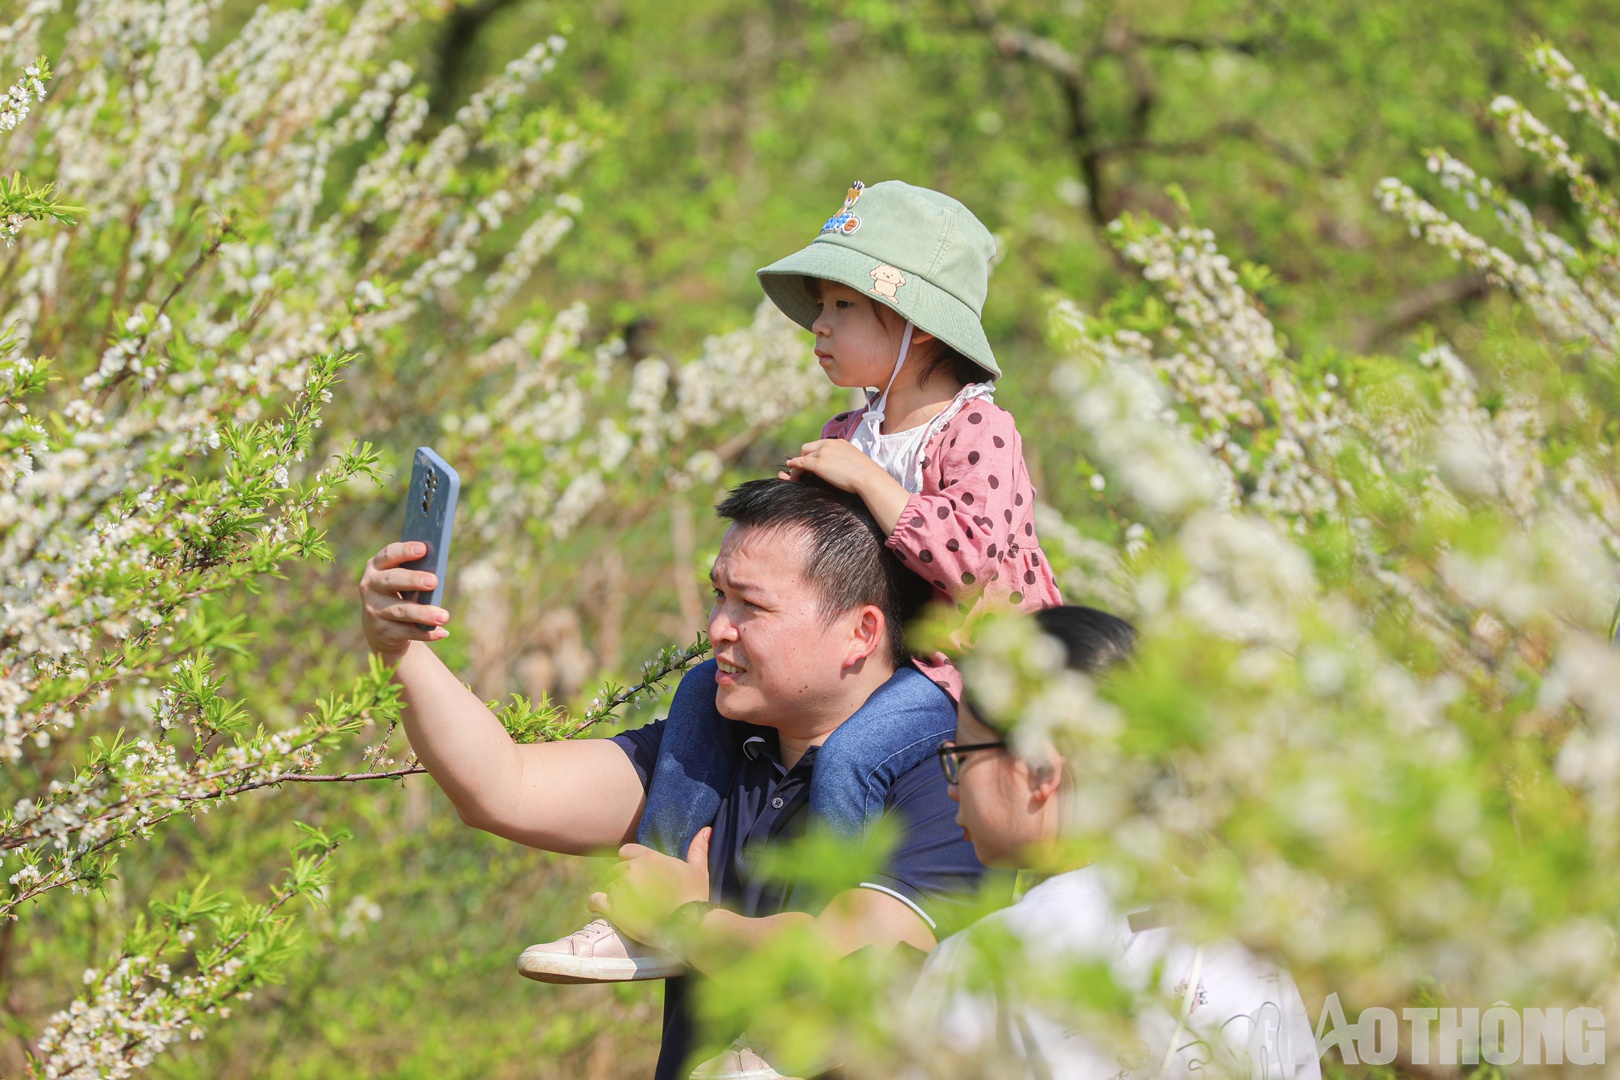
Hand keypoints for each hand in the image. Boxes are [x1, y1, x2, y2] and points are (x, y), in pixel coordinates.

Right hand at [357, 542, 449, 661]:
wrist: (381, 628)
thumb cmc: (400, 593)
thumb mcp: (403, 581)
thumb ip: (416, 572)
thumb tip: (438, 570)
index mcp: (376, 567)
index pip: (388, 555)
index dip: (405, 551)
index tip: (423, 548)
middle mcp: (370, 586)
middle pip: (392, 580)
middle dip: (413, 580)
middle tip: (434, 581)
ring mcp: (373, 609)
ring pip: (401, 610)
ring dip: (424, 613)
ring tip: (444, 616)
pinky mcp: (381, 630)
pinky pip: (406, 631)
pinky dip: (425, 632)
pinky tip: (442, 632)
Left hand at [588, 828, 711, 945]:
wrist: (688, 924)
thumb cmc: (695, 897)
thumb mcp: (698, 870)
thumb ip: (698, 849)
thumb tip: (706, 830)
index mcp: (649, 857)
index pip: (625, 852)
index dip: (629, 863)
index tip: (637, 876)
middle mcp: (631, 869)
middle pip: (615, 871)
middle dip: (622, 881)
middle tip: (635, 897)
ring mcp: (621, 888)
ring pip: (608, 886)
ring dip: (615, 896)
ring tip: (628, 909)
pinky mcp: (613, 908)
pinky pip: (594, 901)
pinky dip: (597, 905)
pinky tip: (605, 911)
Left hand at [785, 439, 910, 534]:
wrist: (868, 477)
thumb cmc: (867, 475)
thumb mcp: (856, 462)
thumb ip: (847, 461)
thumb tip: (847, 469)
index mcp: (839, 442)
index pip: (820, 445)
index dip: (814, 454)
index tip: (813, 463)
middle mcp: (829, 444)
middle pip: (808, 448)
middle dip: (804, 458)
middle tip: (804, 471)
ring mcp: (822, 453)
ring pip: (803, 456)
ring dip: (798, 466)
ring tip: (796, 477)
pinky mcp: (818, 464)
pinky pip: (800, 463)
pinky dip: (794, 468)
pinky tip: (792, 474)